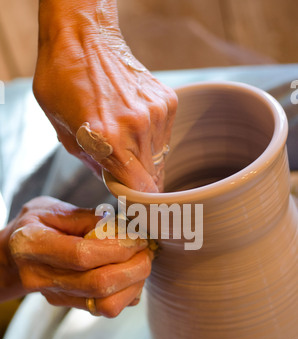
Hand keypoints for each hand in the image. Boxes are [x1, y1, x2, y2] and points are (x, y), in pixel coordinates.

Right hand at [7, 197, 152, 316]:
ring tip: (142, 263)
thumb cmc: (34, 226)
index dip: (117, 248)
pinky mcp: (69, 305)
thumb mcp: (50, 209)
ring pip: (105, 305)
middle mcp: (41, 277)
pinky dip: (128, 294)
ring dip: (134, 284)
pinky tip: (131, 275)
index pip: (82, 255)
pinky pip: (106, 309)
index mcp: (32, 245)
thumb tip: (122, 227)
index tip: (138, 238)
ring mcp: (56, 296)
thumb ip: (84, 217)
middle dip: (134, 268)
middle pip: (98, 285)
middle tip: (147, 250)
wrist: (12, 257)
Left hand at [33, 0, 177, 191]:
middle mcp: (137, 128)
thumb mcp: (62, 129)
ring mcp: (155, 113)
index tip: (132, 202)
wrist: (83, 35)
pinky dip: (153, 140)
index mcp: (107, 138)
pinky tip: (135, 128)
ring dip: (147, 162)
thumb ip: (90, 162)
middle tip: (130, 181)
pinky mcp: (167, 101)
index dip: (136, 200)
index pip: (138, 189)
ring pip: (161, 159)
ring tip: (128, 148)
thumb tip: (112, 181)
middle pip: (154, 178)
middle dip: (142, 185)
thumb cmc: (63, 78)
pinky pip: (165, 137)